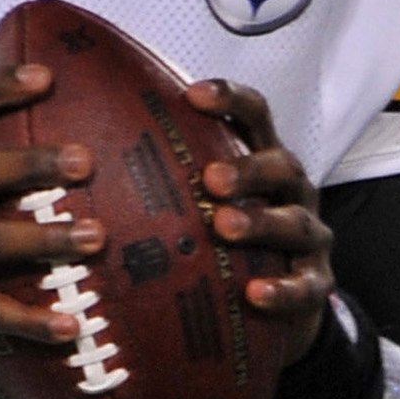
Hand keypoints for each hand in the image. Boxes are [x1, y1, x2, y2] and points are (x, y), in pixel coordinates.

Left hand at [189, 78, 333, 369]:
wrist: (279, 303)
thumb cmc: (228, 242)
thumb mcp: (203, 204)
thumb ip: (166, 178)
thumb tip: (83, 153)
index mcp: (263, 162)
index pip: (253, 118)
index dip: (229, 100)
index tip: (192, 96)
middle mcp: (292, 192)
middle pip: (280, 167)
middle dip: (248, 170)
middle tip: (211, 179)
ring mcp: (309, 237)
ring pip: (294, 223)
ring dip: (260, 223)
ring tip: (224, 227)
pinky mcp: (315, 284)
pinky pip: (304, 286)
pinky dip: (282, 289)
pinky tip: (255, 293)